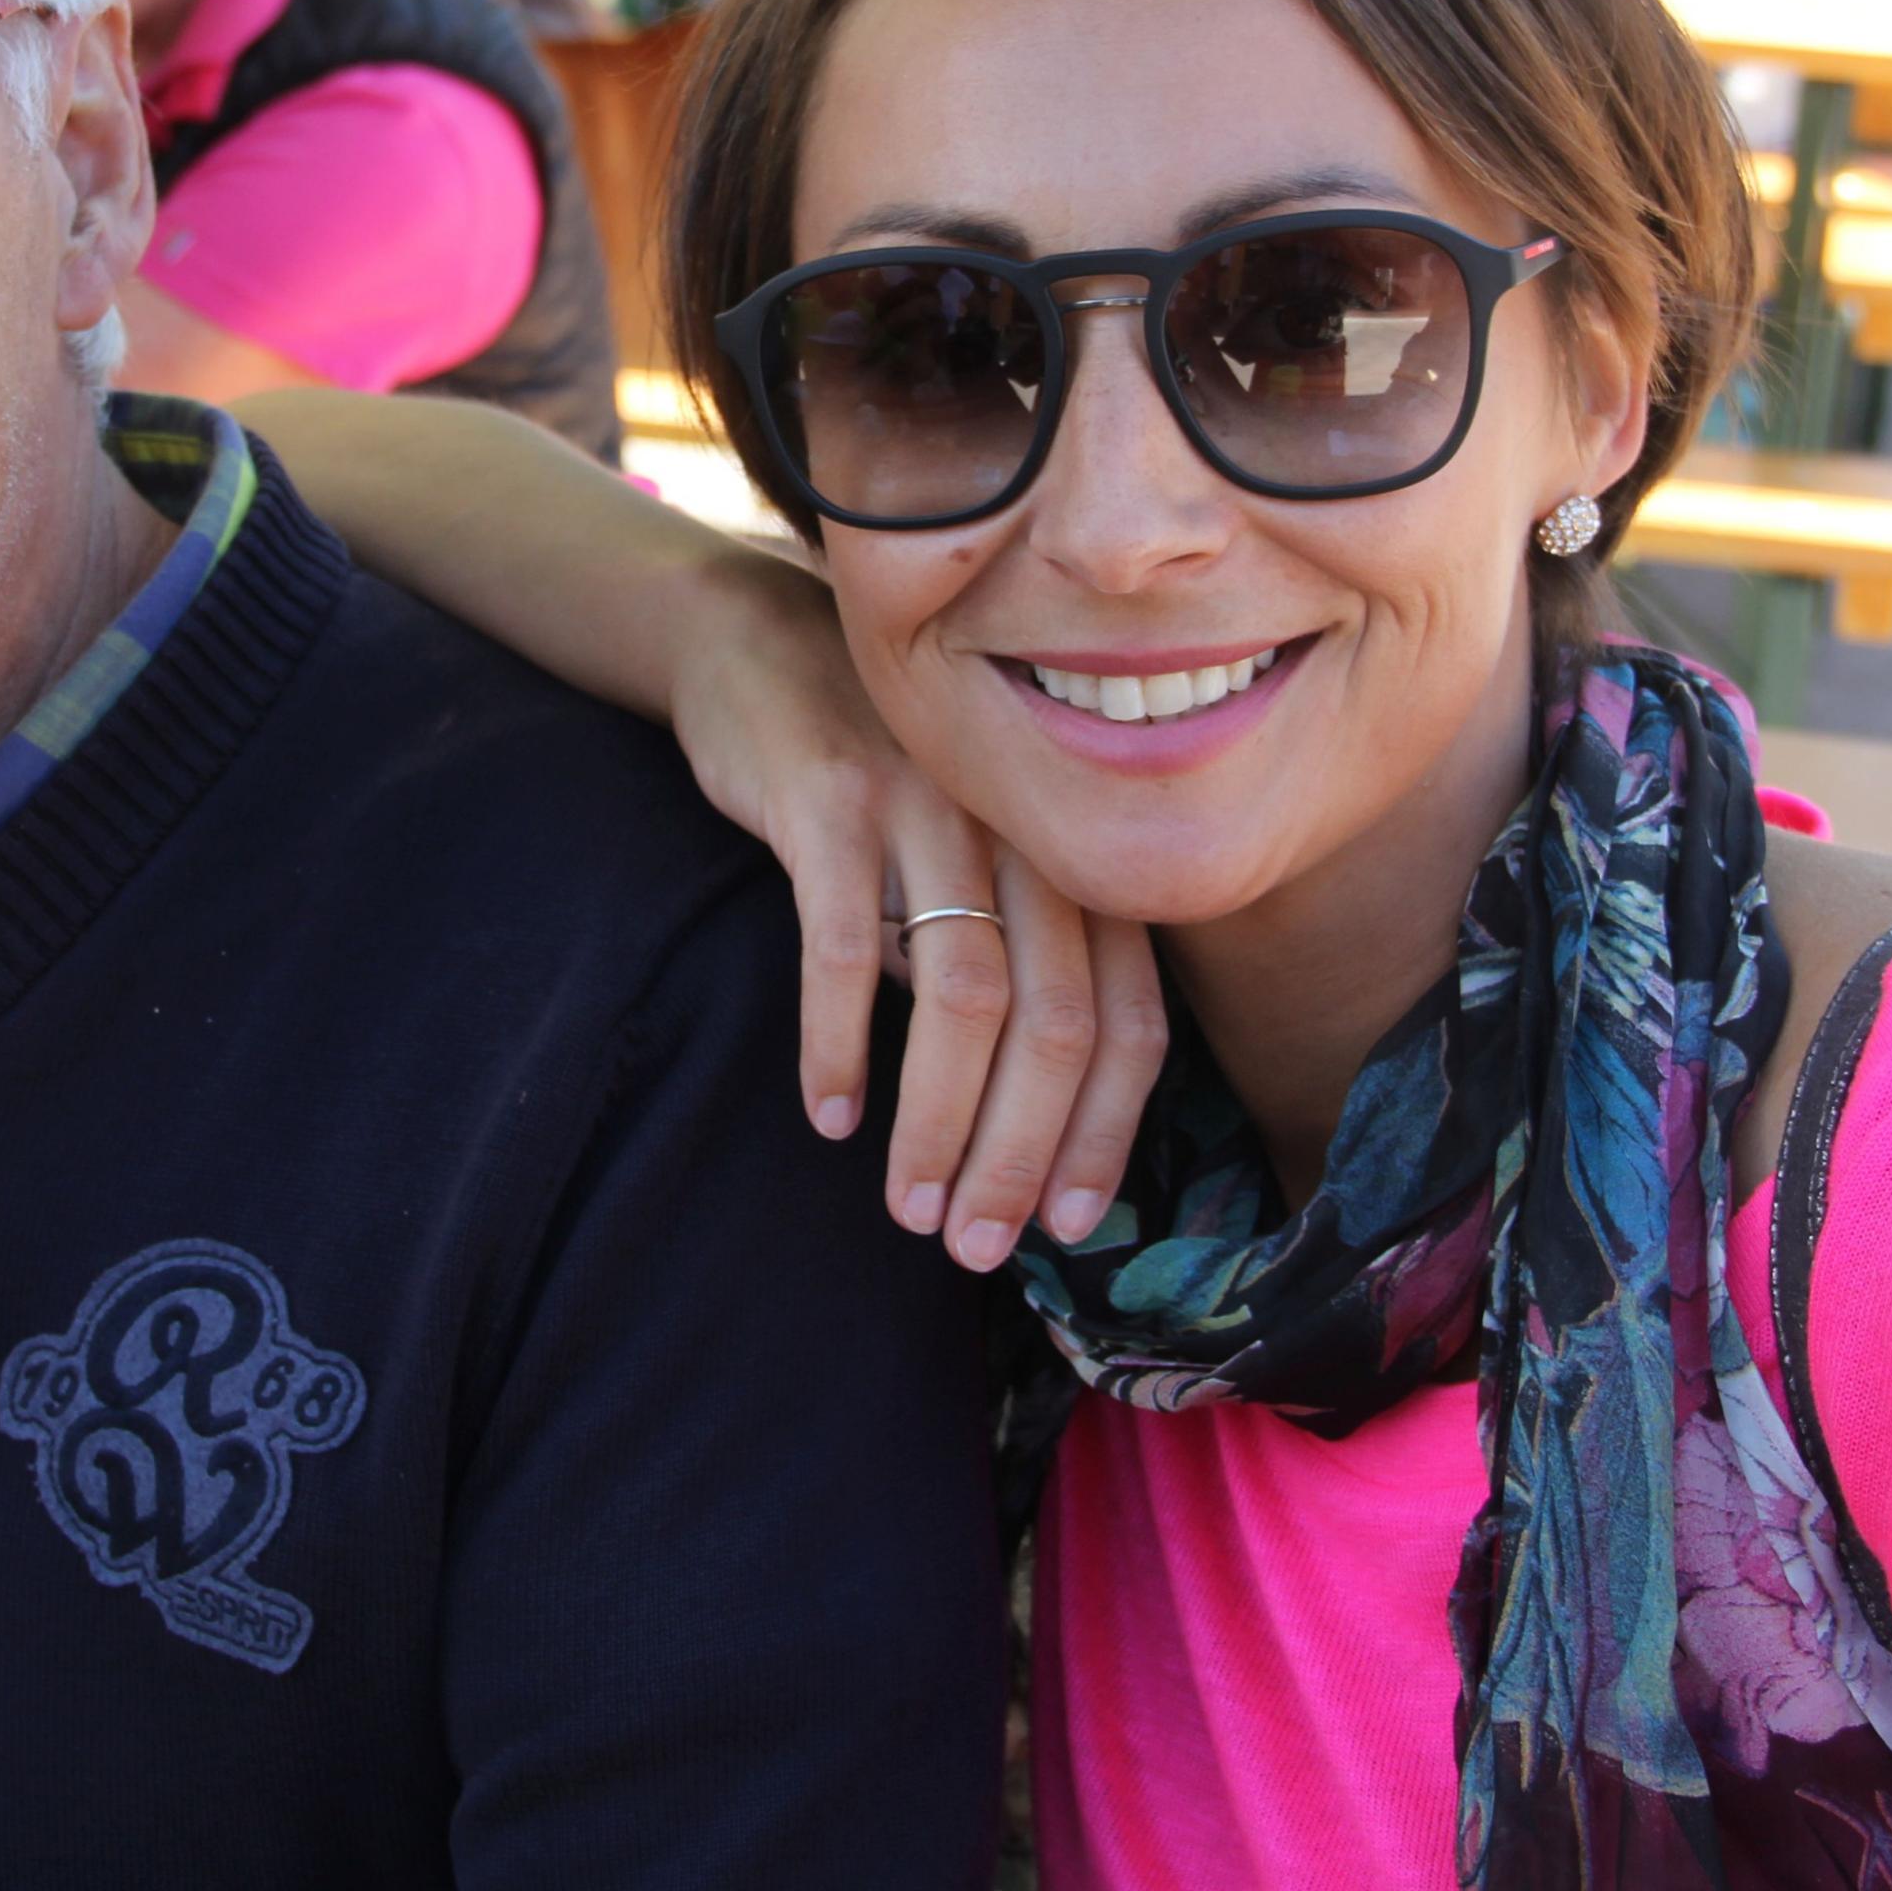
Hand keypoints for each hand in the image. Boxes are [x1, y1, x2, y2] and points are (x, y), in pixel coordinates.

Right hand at [665, 554, 1164, 1269]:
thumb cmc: (881, 783)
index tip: (1067, 1226)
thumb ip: (1012, 964)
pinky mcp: (831, 800)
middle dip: (1019, 1156)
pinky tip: (831, 1112)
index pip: (1131, 1019)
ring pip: (964, 997)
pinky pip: (844, 945)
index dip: (1106, 1134)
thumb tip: (1031, 1130)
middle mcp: (1026, 828)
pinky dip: (839, 1043)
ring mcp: (933, 808)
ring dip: (937, 1123)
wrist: (760, 644)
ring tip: (906, 1206)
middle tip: (971, 1246)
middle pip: (1057, 1021)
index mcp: (1078, 853)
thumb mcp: (974, 861)